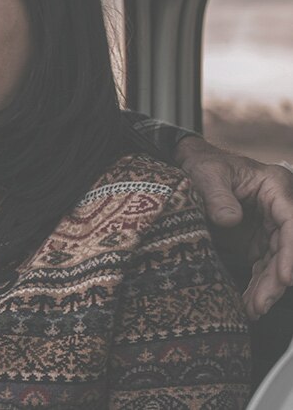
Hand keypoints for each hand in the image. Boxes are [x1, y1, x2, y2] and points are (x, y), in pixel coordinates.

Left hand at [177, 136, 292, 318]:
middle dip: (276, 278)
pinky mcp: (256, 241)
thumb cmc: (203, 164)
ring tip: (253, 310)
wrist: (192, 166)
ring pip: (275, 261)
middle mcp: (278, 209)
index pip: (291, 221)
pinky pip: (262, 266)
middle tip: (261, 304)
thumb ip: (217, 195)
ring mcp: (269, 227)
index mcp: (274, 188)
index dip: (291, 251)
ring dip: (266, 288)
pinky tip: (249, 304)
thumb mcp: (206, 173)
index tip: (287, 276)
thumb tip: (230, 220)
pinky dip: (257, 285)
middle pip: (285, 247)